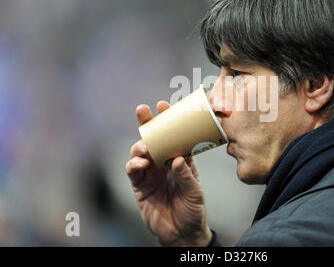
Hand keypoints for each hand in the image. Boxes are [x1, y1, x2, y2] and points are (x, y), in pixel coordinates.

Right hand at [126, 101, 211, 245]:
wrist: (182, 234)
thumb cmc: (193, 210)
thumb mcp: (195, 191)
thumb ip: (186, 175)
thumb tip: (178, 159)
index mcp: (180, 160)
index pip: (174, 137)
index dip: (168, 121)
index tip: (164, 106)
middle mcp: (163, 163)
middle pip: (153, 139)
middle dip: (147, 123)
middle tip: (143, 111)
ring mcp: (150, 173)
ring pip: (139, 151)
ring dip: (140, 145)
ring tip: (145, 146)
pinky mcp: (139, 186)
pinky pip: (132, 170)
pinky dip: (134, 163)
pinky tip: (141, 162)